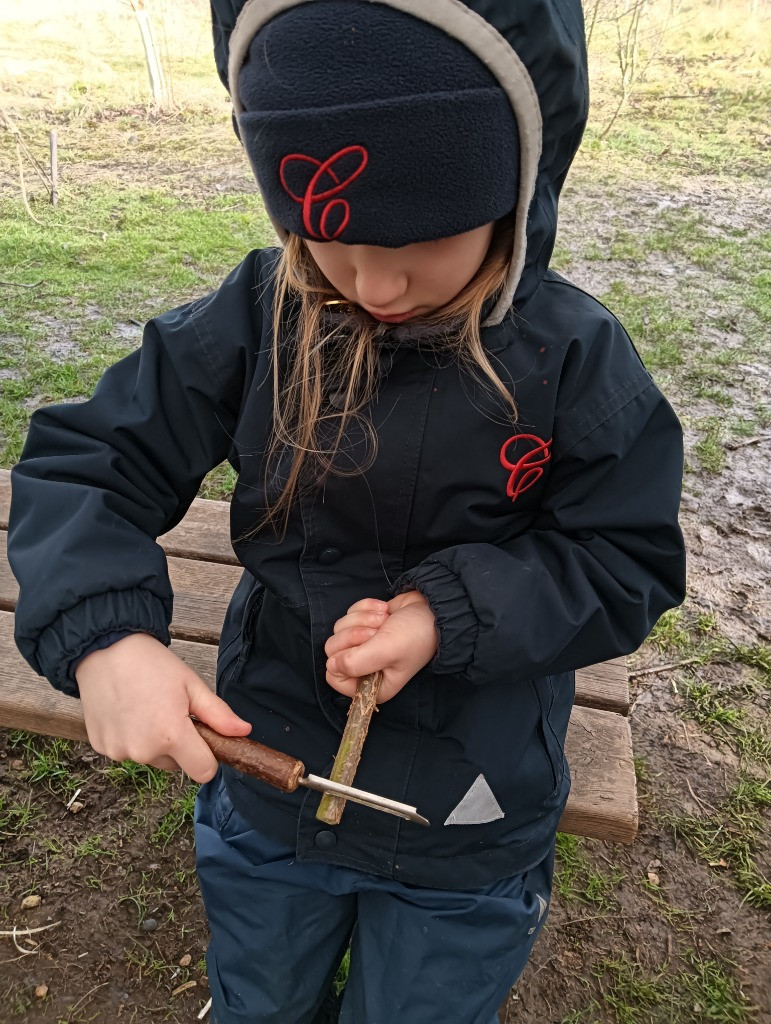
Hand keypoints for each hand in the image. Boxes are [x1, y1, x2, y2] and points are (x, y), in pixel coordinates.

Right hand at [75, 633, 251, 781]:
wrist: (105, 648)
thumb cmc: (151, 663)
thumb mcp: (191, 685)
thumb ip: (219, 714)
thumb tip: (245, 731)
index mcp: (171, 736)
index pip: (203, 772)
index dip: (208, 757)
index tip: (203, 737)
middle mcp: (143, 751)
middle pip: (176, 765)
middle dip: (179, 745)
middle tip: (169, 711)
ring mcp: (119, 751)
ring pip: (151, 758)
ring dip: (154, 743)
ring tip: (146, 709)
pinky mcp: (100, 747)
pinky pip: (127, 752)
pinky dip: (130, 738)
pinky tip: (126, 711)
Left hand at [324, 592, 437, 701]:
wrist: (432, 608)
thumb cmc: (416, 635)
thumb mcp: (387, 651)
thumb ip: (356, 662)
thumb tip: (331, 664)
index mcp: (372, 686)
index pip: (335, 677)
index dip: (344, 659)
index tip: (364, 648)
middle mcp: (365, 668)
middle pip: (334, 650)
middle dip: (355, 634)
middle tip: (378, 631)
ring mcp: (363, 645)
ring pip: (340, 629)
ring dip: (364, 619)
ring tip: (385, 621)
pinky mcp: (364, 624)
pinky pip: (349, 614)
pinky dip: (366, 609)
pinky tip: (385, 611)